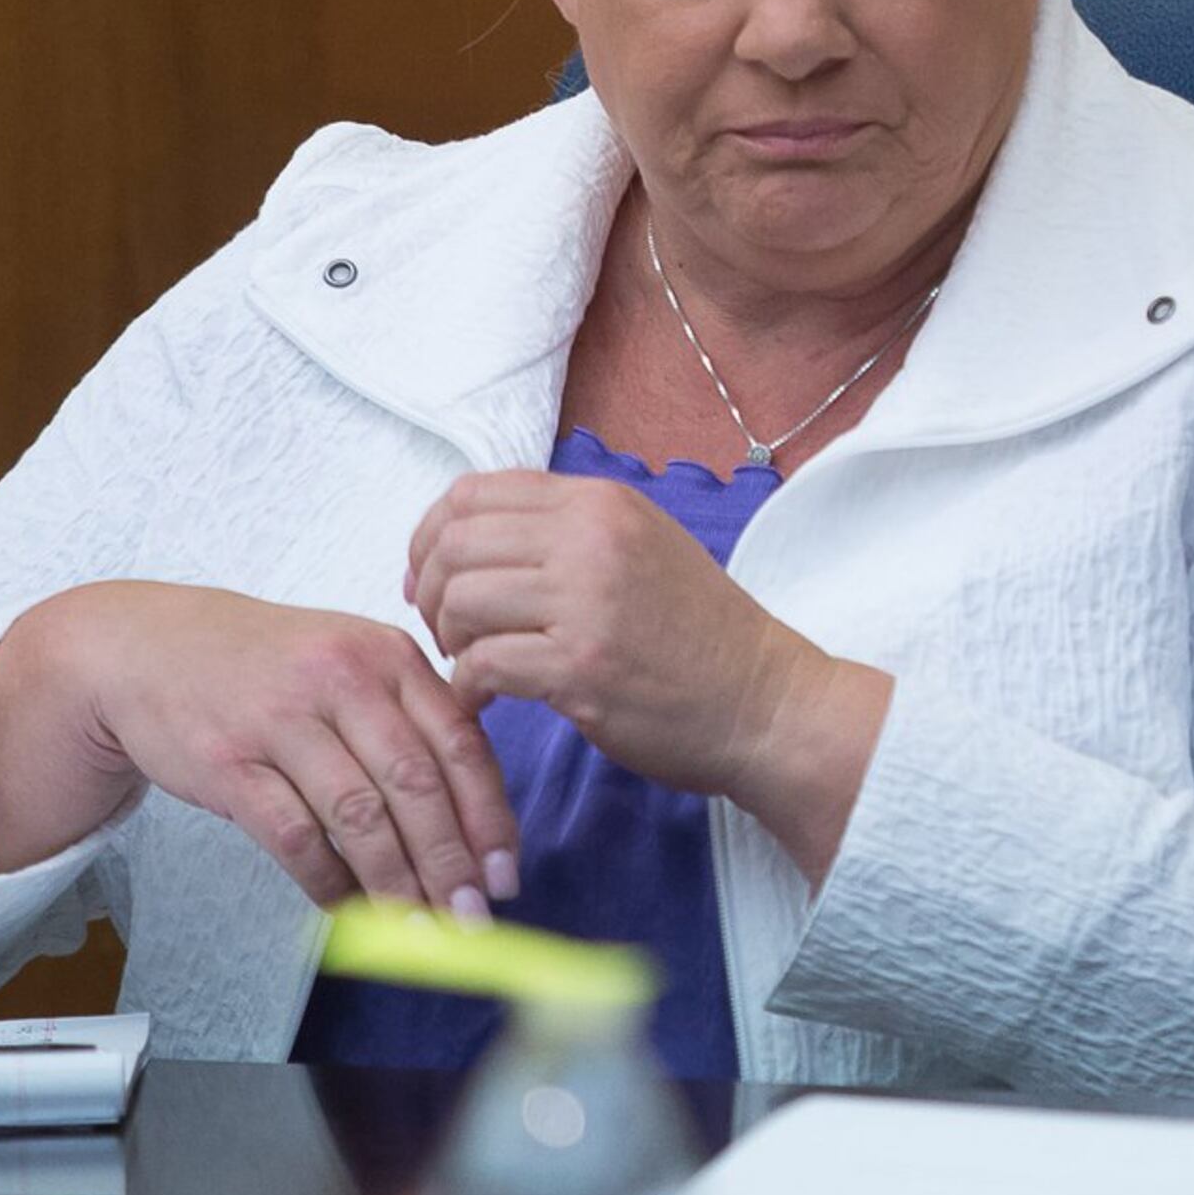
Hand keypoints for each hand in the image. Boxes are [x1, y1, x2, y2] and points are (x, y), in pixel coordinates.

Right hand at [0, 582, 520, 912]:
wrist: (147, 646)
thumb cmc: (265, 664)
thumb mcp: (350, 660)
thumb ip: (412, 717)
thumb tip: (478, 814)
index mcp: (386, 654)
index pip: (460, 743)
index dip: (490, 816)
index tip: (506, 872)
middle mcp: (341, 679)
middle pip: (417, 786)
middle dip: (451, 863)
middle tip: (472, 916)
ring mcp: (282, 720)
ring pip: (360, 818)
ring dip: (397, 884)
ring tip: (421, 930)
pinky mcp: (230, 762)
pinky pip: (295, 838)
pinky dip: (328, 882)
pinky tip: (349, 909)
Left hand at [405, 471, 889, 881]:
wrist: (764, 701)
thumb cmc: (699, 633)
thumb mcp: (640, 546)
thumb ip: (567, 530)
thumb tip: (471, 538)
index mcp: (602, 502)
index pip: (473, 493)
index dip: (431, 536)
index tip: (431, 577)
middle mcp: (592, 538)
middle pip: (456, 543)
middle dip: (430, 591)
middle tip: (445, 629)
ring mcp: (588, 601)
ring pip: (461, 600)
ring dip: (449, 639)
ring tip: (472, 663)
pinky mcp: (583, 668)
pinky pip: (483, 664)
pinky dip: (467, 686)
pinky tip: (485, 700)